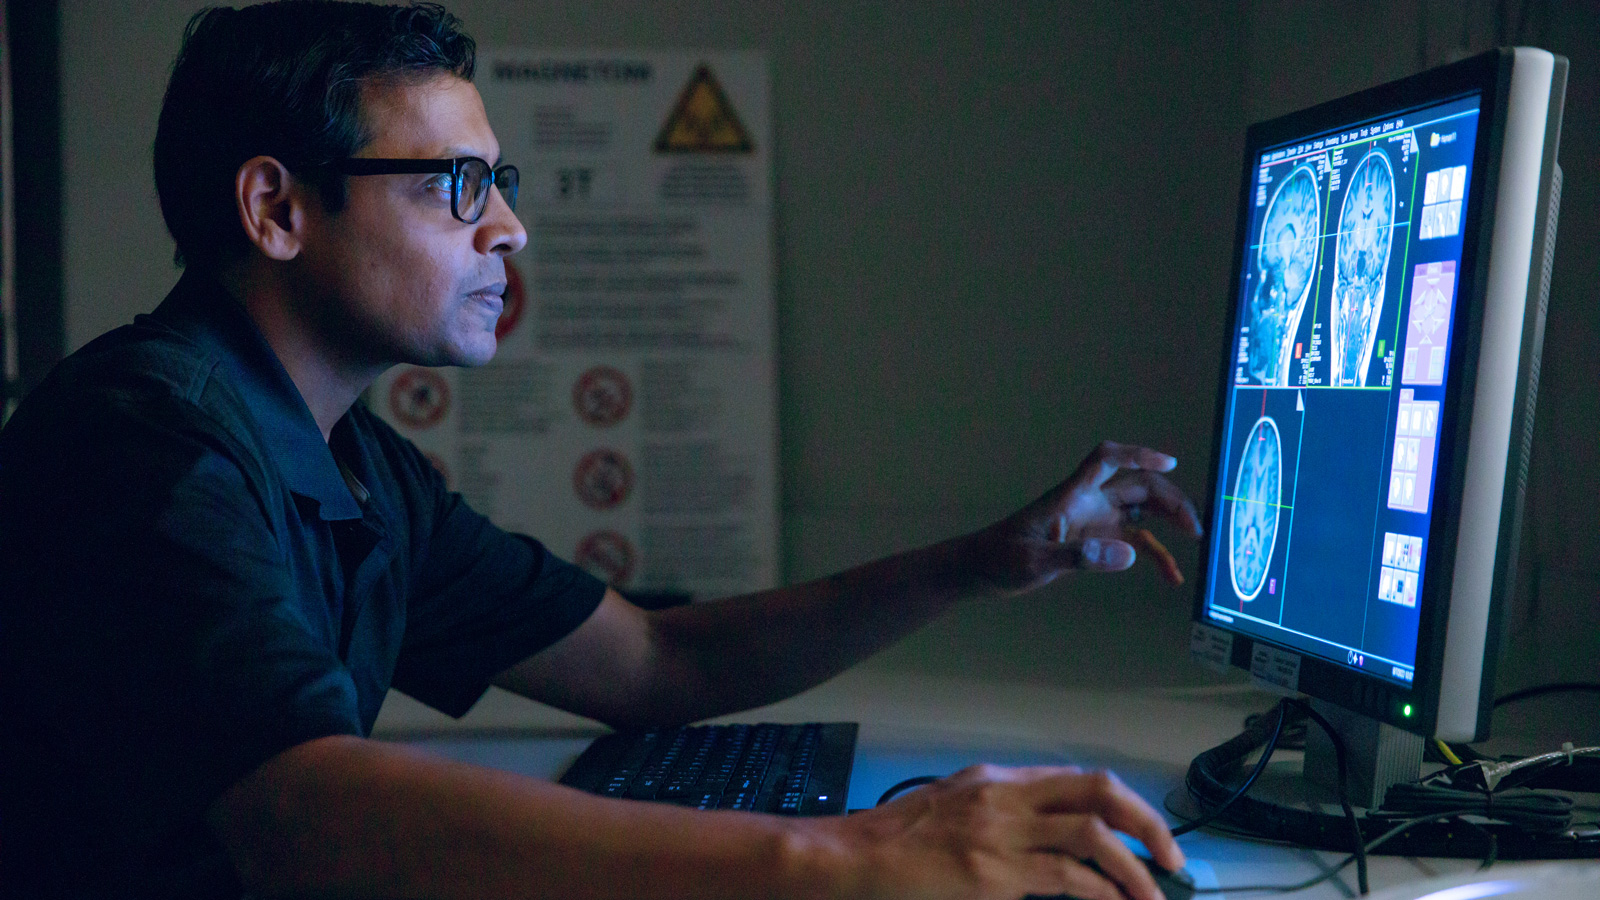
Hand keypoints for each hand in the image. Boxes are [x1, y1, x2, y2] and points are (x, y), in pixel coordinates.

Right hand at [820, 764, 1183, 899]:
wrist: (853, 857)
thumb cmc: (898, 839)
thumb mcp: (956, 805)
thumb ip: (1003, 812)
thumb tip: (1050, 836)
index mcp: (1000, 779)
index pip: (1081, 781)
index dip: (1128, 807)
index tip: (1153, 836)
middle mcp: (1006, 797)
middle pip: (1098, 793)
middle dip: (1147, 824)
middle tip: (1173, 860)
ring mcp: (1000, 834)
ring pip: (1090, 837)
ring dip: (1132, 870)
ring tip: (1152, 897)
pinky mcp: (990, 874)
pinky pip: (1062, 879)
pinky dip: (1098, 893)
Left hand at [970, 441, 1202, 593]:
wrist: (981, 571)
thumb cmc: (1000, 559)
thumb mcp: (1035, 561)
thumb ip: (1079, 557)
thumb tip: (1127, 554)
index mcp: (1070, 496)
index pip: (1106, 459)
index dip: (1137, 455)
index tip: (1168, 464)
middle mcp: (1086, 502)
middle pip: (1136, 484)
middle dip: (1169, 498)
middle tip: (1195, 526)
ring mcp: (1092, 521)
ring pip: (1141, 509)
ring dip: (1169, 519)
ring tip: (1196, 539)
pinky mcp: (1093, 541)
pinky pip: (1132, 542)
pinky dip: (1154, 555)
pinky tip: (1172, 575)